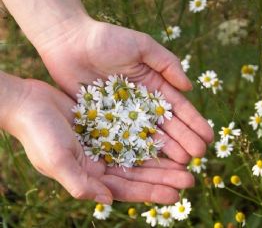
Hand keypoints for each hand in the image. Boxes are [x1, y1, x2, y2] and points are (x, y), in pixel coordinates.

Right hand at [7, 79, 194, 203]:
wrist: (28, 103)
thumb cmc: (38, 134)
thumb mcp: (57, 161)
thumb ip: (80, 183)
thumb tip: (108, 200)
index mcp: (91, 176)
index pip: (127, 188)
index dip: (152, 192)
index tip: (176, 194)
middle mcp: (101, 163)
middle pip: (140, 173)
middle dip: (165, 177)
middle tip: (191, 178)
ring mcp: (106, 144)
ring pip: (141, 155)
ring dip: (163, 159)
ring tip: (187, 161)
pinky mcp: (109, 125)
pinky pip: (136, 134)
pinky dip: (152, 137)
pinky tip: (169, 137)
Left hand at [36, 19, 213, 163]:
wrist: (69, 43)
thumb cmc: (107, 40)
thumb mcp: (143, 46)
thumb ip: (167, 64)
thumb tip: (189, 87)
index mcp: (155, 86)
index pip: (178, 107)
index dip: (194, 122)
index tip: (208, 135)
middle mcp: (142, 104)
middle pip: (168, 126)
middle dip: (185, 140)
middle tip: (199, 155)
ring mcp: (124, 116)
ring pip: (149, 136)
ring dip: (166, 150)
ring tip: (182, 163)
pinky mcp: (105, 123)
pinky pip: (124, 140)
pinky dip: (137, 152)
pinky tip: (151, 164)